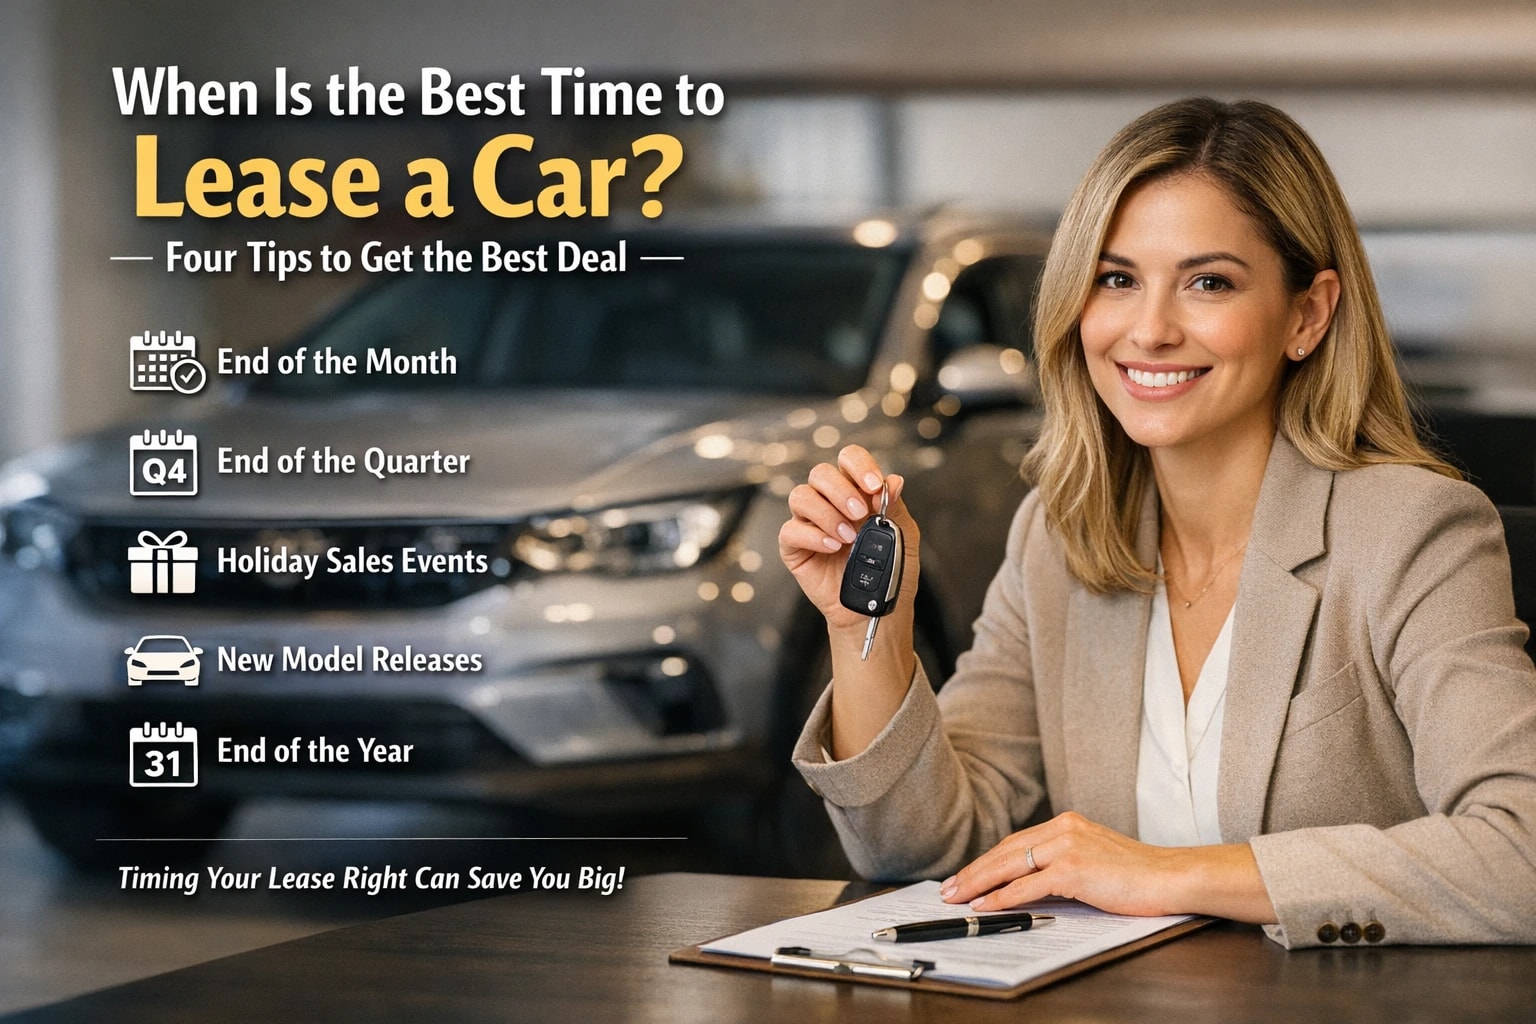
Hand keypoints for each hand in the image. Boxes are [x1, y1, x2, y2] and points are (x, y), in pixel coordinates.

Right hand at [778, 444, 920, 631]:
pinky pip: (790, 530)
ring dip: (826, 513)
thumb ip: (895, 507)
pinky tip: (833, 548)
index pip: (849, 460)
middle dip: (841, 490)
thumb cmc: (890, 571)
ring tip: (847, 537)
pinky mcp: (794, 547)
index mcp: (856, 492)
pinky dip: (813, 536)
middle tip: (859, 513)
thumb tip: (894, 481)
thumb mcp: (902, 537)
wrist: (875, 607)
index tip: (874, 486)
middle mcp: (829, 502)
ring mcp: (809, 523)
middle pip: (821, 473)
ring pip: (801, 496)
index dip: (859, 466)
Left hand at [939, 812, 1189, 917]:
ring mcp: (1068, 847)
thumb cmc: (1137, 874)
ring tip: (957, 898)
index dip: (986, 861)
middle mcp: (1063, 828)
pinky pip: (1027, 885)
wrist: (1171, 876)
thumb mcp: (1093, 857)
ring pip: (1009, 865)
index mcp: (1066, 823)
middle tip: (948, 889)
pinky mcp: (1074, 869)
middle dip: (973, 872)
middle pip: (1005, 851)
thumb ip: (1061, 862)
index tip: (966, 876)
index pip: (1015, 842)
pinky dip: (1002, 897)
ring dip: (978, 883)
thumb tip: (1027, 882)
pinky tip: (985, 905)